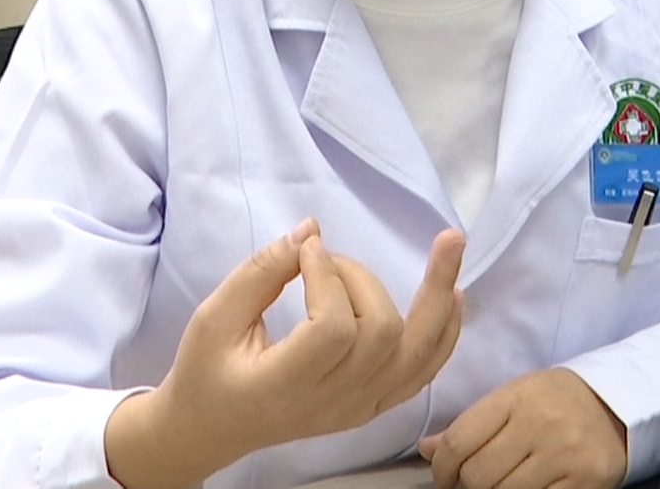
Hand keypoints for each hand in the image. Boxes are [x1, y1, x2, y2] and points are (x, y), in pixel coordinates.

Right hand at [106, 219, 465, 488]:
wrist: (210, 428)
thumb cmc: (205, 371)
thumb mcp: (213, 318)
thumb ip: (260, 272)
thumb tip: (311, 230)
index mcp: (284, 386)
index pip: (333, 329)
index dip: (327, 277)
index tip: (306, 250)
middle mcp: (331, 404)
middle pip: (381, 334)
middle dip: (360, 278)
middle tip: (325, 260)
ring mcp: (358, 408)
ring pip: (416, 353)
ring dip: (435, 295)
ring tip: (450, 244)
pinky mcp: (372, 405)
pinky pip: (423, 372)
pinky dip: (446, 332)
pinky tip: (454, 293)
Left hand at [418, 368, 626, 488]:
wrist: (617, 406)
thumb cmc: (555, 401)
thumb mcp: (513, 398)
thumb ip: (471, 423)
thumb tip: (426, 449)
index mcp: (517, 397)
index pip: (460, 440)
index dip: (442, 467)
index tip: (443, 477)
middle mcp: (540, 424)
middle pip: (478, 475)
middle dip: (469, 484)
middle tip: (475, 481)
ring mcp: (564, 456)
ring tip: (504, 482)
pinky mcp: (583, 483)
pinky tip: (526, 487)